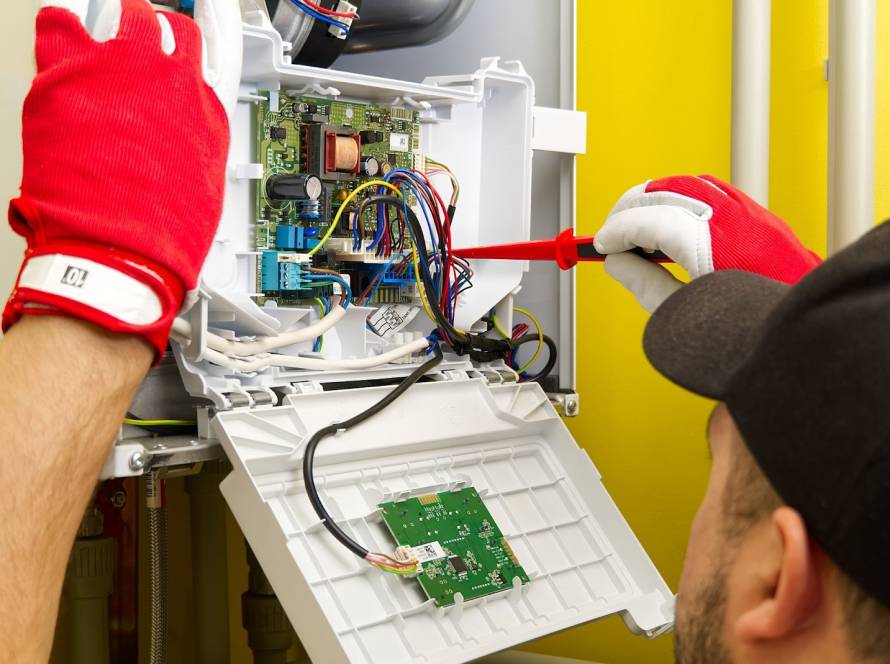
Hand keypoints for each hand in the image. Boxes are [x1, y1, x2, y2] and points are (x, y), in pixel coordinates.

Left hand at [3, 0, 241, 354]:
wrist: (120, 250)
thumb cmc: (164, 229)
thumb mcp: (206, 177)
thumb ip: (197, 133)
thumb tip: (187, 122)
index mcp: (200, 103)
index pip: (209, 45)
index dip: (207, 28)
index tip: (200, 18)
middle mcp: (162, 78)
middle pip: (159, 25)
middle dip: (152, 30)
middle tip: (142, 40)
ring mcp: (113, 73)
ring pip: (118, 17)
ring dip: (113, 22)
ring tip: (102, 38)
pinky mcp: (62, 80)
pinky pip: (57, 29)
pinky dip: (60, 30)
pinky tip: (61, 36)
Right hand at [594, 175, 821, 311]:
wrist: (803, 325)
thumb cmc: (753, 325)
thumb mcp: (685, 311)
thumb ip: (645, 284)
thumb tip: (617, 263)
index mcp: (711, 246)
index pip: (647, 222)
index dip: (616, 232)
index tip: (600, 246)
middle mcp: (730, 218)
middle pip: (661, 192)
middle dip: (627, 211)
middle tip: (611, 237)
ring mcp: (745, 210)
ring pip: (682, 184)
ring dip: (651, 200)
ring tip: (636, 231)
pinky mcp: (754, 211)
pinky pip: (706, 189)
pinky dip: (678, 198)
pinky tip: (667, 222)